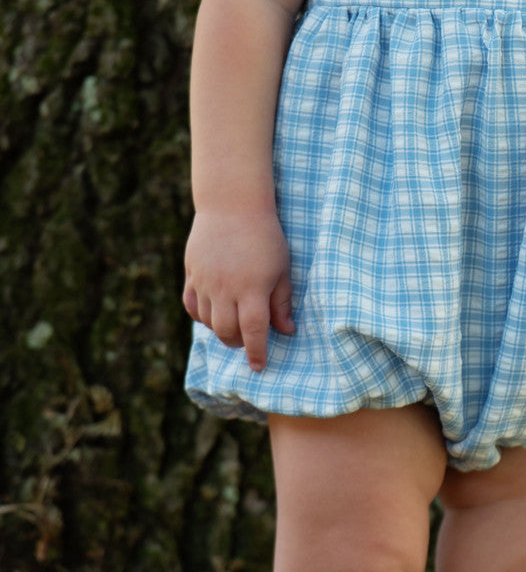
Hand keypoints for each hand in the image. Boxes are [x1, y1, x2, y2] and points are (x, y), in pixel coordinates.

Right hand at [183, 209, 294, 371]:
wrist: (232, 205)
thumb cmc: (265, 236)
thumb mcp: (282, 268)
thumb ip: (281, 302)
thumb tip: (287, 331)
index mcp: (252, 289)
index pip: (252, 332)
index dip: (256, 353)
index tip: (260, 366)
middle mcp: (225, 289)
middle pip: (227, 332)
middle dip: (238, 342)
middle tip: (248, 339)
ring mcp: (205, 283)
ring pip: (208, 322)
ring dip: (221, 330)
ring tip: (233, 324)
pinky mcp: (191, 275)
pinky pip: (191, 306)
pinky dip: (201, 316)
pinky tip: (213, 312)